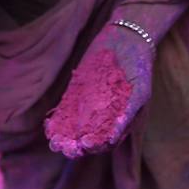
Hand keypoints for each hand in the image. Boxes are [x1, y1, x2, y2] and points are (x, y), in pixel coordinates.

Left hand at [44, 22, 154, 158]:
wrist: (126, 40)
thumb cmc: (138, 67)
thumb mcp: (138, 92)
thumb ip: (126, 116)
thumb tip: (111, 139)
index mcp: (119, 122)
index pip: (104, 144)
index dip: (94, 148)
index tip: (85, 144)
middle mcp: (102, 118)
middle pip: (86, 141)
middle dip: (75, 147)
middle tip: (64, 147)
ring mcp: (88, 107)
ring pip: (72, 130)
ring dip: (63, 138)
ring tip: (55, 141)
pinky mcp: (76, 96)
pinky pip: (64, 113)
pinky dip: (56, 122)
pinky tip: (49, 127)